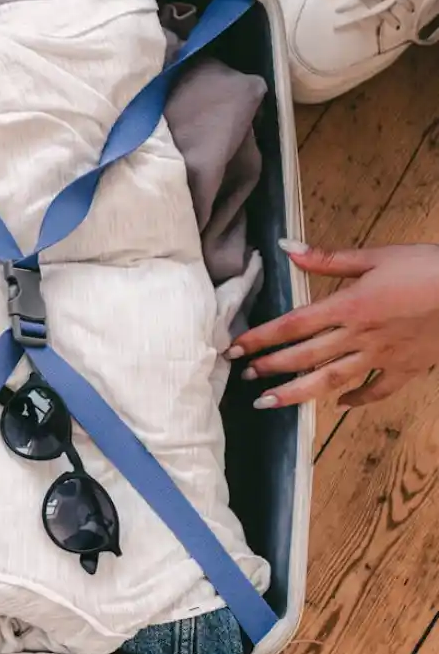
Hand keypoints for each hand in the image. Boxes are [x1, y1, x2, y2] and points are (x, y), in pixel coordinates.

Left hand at [227, 242, 438, 408]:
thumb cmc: (428, 267)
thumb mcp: (376, 255)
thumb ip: (327, 258)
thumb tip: (285, 249)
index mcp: (349, 306)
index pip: (292, 325)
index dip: (260, 337)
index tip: (234, 348)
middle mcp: (360, 336)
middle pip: (306, 356)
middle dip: (271, 367)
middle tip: (243, 377)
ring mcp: (383, 356)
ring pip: (333, 380)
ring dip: (298, 393)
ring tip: (270, 402)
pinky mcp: (408, 368)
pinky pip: (379, 390)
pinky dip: (358, 399)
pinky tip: (339, 405)